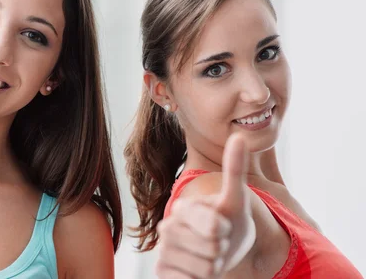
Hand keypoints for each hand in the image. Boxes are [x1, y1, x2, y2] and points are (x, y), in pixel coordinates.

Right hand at [155, 133, 255, 278]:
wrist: (223, 251)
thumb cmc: (229, 223)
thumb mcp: (236, 198)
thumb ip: (235, 168)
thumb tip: (238, 136)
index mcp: (183, 208)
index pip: (214, 226)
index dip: (226, 230)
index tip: (224, 226)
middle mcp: (168, 227)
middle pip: (212, 248)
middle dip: (223, 250)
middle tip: (218, 244)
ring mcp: (165, 250)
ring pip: (206, 268)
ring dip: (215, 267)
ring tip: (210, 257)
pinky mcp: (163, 270)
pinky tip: (197, 270)